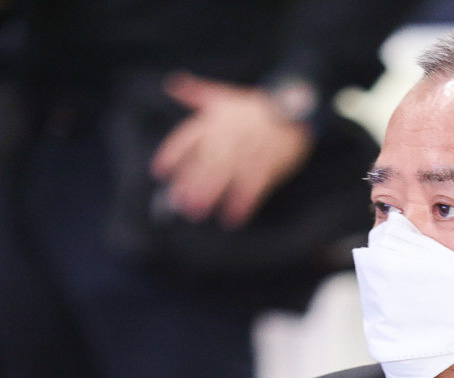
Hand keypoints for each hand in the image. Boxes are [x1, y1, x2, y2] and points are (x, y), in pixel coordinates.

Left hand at [150, 73, 314, 227]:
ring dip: (209, 195)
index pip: (187, 138)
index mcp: (215, 119)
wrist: (294, 108)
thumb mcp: (223, 95)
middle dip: (190, 183)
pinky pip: (251, 188)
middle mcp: (227, 136)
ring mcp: (247, 151)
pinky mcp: (266, 164)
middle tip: (178, 203)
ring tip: (197, 213)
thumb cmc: (255, 105)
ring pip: (224, 177)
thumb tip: (170, 83)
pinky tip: (232, 219)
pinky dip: (242, 204)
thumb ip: (195, 93)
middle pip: (203, 162)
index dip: (171, 154)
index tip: (159, 172)